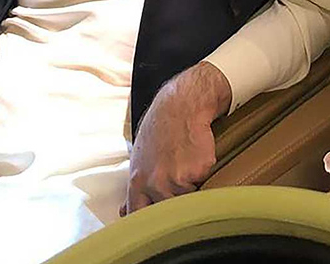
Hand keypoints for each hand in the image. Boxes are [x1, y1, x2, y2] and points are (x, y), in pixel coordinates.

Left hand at [122, 62, 231, 214]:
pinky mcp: (198, 171)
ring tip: (186, 163)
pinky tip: (197, 155)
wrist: (182, 106)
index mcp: (137, 181)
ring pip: (188, 198)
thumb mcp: (140, 158)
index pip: (139, 214)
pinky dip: (204, 173)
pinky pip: (205, 182)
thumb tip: (124, 212)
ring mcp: (177, 179)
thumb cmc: (161, 129)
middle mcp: (155, 183)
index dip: (148, 222)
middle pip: (167, 210)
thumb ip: (135, 187)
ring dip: (191, 187)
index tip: (153, 224)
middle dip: (173, 201)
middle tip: (176, 179)